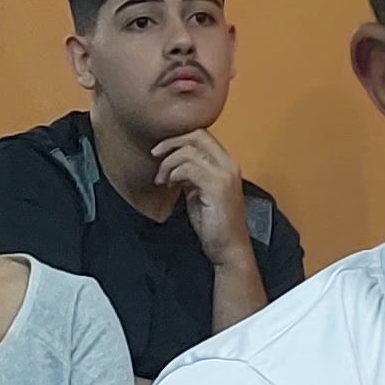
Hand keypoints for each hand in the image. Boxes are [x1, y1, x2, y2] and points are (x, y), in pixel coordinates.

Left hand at [151, 127, 250, 261]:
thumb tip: (175, 164)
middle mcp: (229, 165)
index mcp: (226, 164)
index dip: (178, 138)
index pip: (202, 135)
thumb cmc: (215, 225)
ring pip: (189, 151)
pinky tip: (170, 186)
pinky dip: (174, 174)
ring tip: (162, 180)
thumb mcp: (199, 193)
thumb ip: (191, 175)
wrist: (229, 249)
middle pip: (197, 135)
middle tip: (155, 155)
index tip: (160, 151)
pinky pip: (188, 168)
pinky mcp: (217, 187)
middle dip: (171, 142)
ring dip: (168, 163)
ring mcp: (224, 175)